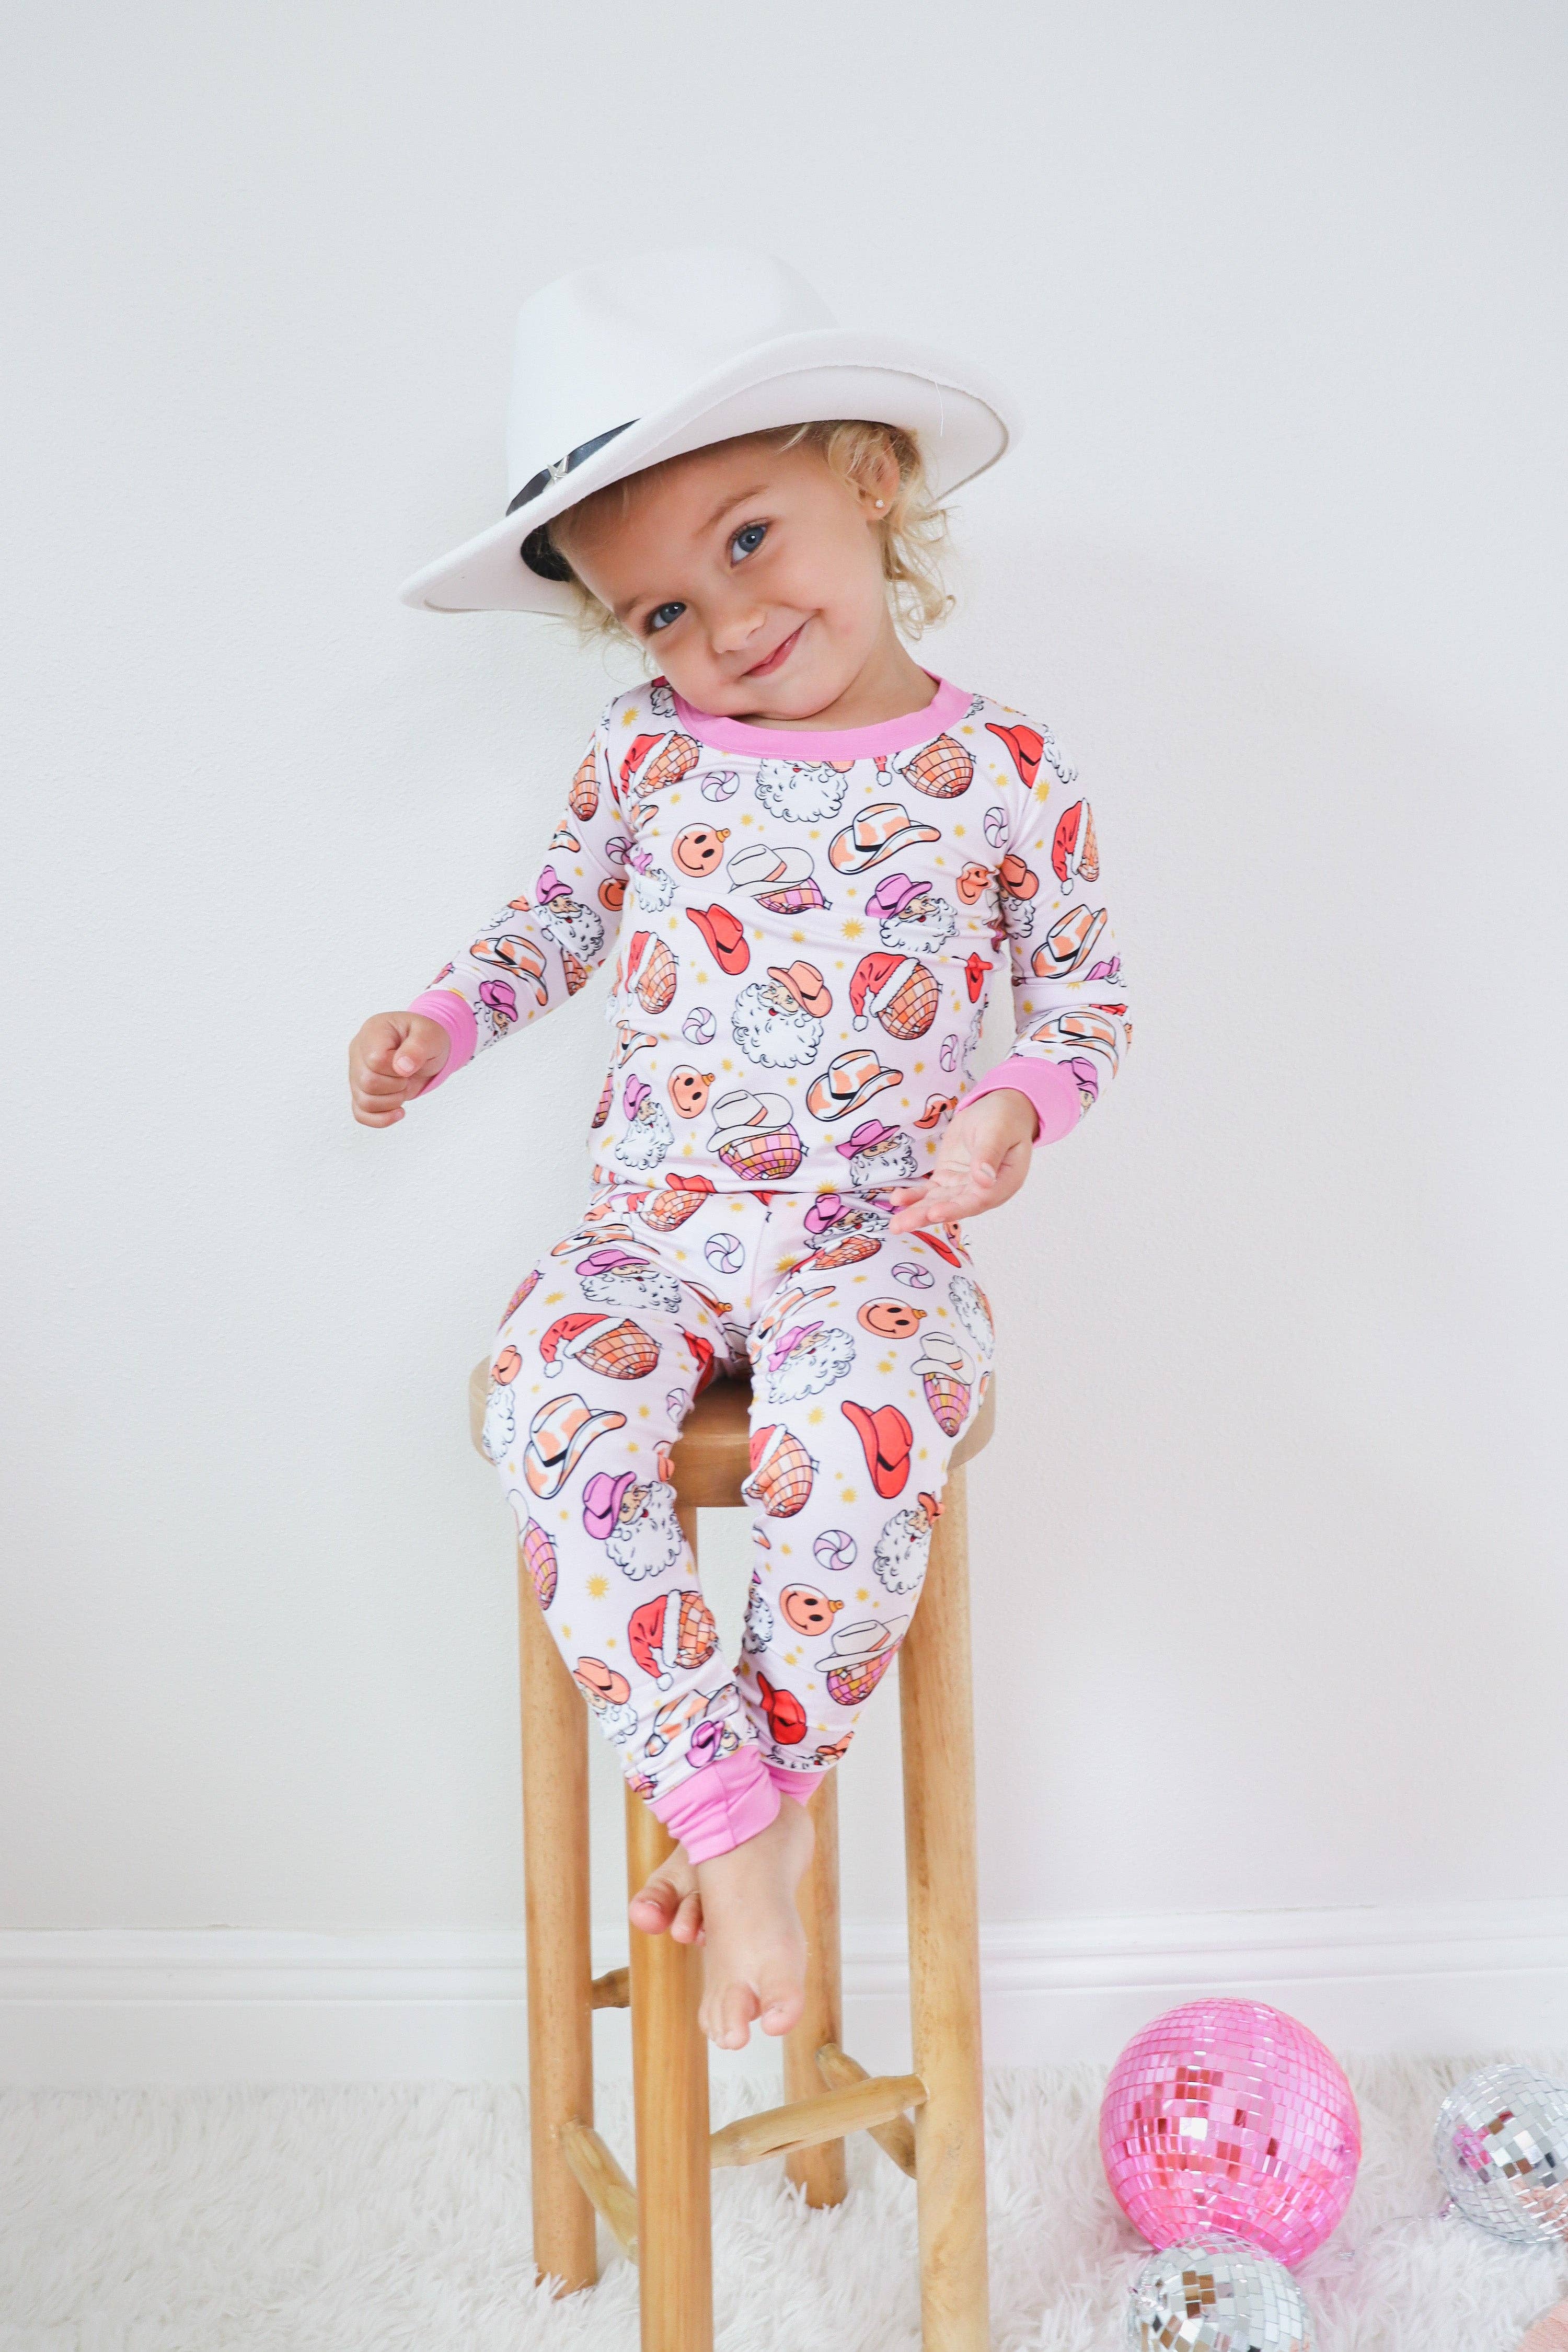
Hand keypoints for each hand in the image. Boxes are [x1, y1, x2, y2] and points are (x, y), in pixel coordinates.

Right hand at [348, 1012, 450, 1126]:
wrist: (426, 1048)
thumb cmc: (425, 1038)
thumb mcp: (430, 1035)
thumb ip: (417, 1047)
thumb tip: (402, 1067)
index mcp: (373, 1032)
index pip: (375, 1060)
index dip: (397, 1069)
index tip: (409, 1062)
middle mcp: (358, 1052)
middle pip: (367, 1082)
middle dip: (396, 1085)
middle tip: (408, 1075)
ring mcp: (356, 1073)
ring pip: (364, 1101)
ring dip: (392, 1102)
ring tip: (404, 1087)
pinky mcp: (361, 1091)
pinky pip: (360, 1113)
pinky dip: (381, 1119)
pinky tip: (399, 1112)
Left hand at [884, 1089, 1037, 1234]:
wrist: (997, 1110)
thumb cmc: (1004, 1119)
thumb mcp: (998, 1131)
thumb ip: (989, 1154)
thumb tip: (984, 1180)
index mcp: (1004, 1183)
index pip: (978, 1201)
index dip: (956, 1209)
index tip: (934, 1213)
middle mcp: (983, 1191)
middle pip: (954, 1207)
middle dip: (926, 1216)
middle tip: (901, 1225)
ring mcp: (963, 1186)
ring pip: (938, 1202)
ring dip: (916, 1212)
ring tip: (895, 1224)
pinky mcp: (948, 1178)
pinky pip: (929, 1191)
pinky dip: (914, 1196)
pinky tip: (898, 1199)